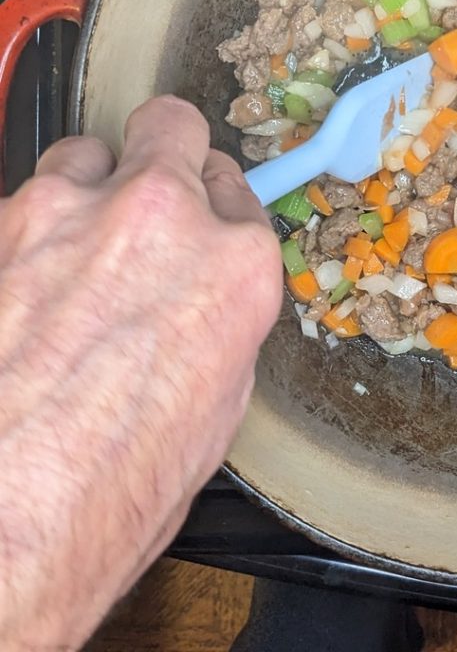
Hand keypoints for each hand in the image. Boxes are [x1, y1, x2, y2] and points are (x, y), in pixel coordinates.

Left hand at [0, 96, 281, 649]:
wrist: (1, 524)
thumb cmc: (108, 493)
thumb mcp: (214, 409)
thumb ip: (216, 322)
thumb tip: (199, 304)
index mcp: (233, 268)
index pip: (238, 190)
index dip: (218, 206)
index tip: (204, 217)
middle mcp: (158, 219)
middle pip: (171, 128)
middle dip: (166, 152)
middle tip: (150, 191)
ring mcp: (66, 213)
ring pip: (84, 155)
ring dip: (86, 191)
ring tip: (71, 252)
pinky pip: (18, 204)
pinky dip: (26, 236)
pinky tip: (21, 293)